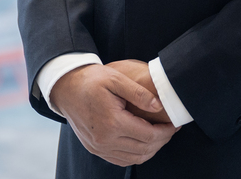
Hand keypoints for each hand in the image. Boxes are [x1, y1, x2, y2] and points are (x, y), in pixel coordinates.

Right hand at [49, 64, 178, 165]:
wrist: (66, 87)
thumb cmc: (91, 80)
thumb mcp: (116, 79)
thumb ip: (139, 93)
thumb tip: (158, 106)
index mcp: (112, 122)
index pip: (148, 135)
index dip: (165, 132)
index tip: (174, 124)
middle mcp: (105, 140)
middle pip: (143, 150)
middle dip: (161, 141)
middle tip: (170, 130)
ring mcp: (98, 147)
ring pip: (133, 159)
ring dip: (150, 150)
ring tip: (159, 136)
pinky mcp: (94, 148)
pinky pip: (120, 160)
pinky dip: (135, 155)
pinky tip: (142, 143)